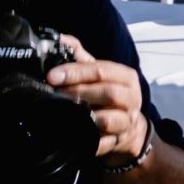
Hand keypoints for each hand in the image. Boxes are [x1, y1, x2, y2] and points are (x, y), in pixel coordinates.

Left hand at [47, 37, 149, 161]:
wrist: (129, 125)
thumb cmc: (109, 94)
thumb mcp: (101, 74)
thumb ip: (81, 57)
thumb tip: (60, 39)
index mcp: (126, 77)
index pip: (101, 70)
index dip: (75, 72)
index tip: (51, 76)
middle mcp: (131, 98)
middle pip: (108, 93)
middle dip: (78, 93)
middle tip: (54, 94)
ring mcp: (127, 121)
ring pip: (108, 119)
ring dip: (84, 116)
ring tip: (64, 114)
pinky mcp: (118, 142)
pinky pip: (103, 144)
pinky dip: (89, 142)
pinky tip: (74, 138)